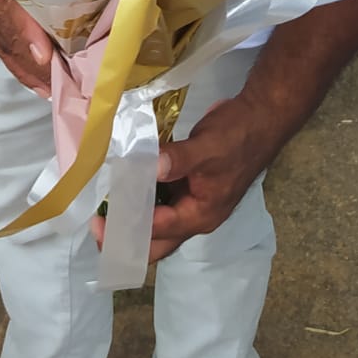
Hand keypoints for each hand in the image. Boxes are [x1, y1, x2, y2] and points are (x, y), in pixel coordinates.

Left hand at [91, 93, 275, 261]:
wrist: (260, 117)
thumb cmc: (238, 135)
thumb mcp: (208, 146)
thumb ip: (180, 158)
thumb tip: (150, 168)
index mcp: (201, 214)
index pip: (159, 231)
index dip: (130, 229)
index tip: (101, 221)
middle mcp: (196, 214)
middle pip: (158, 240)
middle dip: (127, 239)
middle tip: (97, 227)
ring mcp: (193, 200)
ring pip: (158, 220)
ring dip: (133, 218)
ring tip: (104, 208)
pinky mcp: (190, 184)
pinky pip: (162, 198)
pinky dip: (144, 196)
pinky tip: (126, 183)